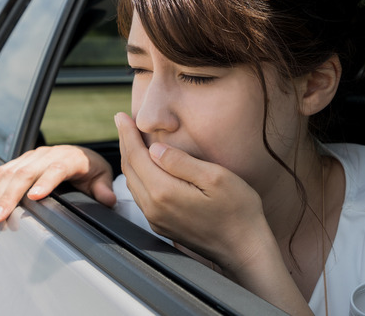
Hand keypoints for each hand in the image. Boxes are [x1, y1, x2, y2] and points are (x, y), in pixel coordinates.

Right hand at [0, 145, 115, 222]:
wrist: (83, 157)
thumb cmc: (92, 170)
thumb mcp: (102, 178)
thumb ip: (103, 189)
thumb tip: (108, 200)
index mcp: (71, 157)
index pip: (57, 167)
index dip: (45, 181)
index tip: (34, 197)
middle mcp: (49, 153)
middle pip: (26, 171)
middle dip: (10, 195)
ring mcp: (33, 156)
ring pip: (11, 171)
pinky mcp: (22, 160)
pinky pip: (4, 171)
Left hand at [114, 112, 268, 268]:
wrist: (243, 248)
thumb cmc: (237, 211)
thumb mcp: (215, 178)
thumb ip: (182, 162)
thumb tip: (155, 149)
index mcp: (164, 192)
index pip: (136, 156)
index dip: (127, 134)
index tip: (121, 116)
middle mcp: (154, 208)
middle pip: (130, 169)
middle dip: (124, 143)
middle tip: (122, 122)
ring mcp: (156, 220)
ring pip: (132, 183)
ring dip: (130, 159)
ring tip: (131, 140)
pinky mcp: (162, 225)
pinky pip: (141, 196)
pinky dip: (137, 175)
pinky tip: (144, 166)